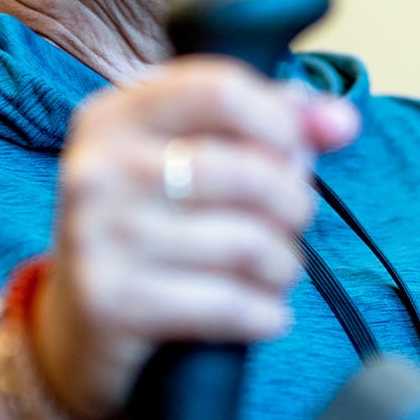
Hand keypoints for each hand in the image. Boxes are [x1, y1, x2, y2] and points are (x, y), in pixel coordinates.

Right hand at [31, 58, 359, 419]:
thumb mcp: (191, 160)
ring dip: (284, 267)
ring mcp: (98, 235)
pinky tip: (263, 314)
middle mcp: (98, 168)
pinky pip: (230, 304)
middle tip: (291, 226)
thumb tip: (341, 121)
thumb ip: (271, 126)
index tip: (298, 152)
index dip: (281, 121)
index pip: (220, 90)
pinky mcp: (112, 302)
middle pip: (248, 171)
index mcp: (115, 116)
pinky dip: (265, 315)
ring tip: (274, 273)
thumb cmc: (152, 231)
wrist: (78, 330)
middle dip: (295, 205)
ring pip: (248, 242)